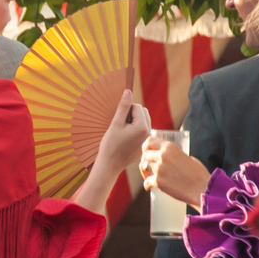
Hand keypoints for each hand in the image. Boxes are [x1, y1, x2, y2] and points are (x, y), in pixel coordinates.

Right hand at [72, 90, 152, 213]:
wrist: (110, 165)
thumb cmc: (110, 145)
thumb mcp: (115, 124)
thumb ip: (123, 107)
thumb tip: (128, 91)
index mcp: (142, 127)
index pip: (137, 107)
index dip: (125, 110)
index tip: (118, 122)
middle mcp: (149, 132)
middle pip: (143, 112)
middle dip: (131, 114)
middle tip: (120, 125)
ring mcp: (148, 139)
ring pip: (143, 120)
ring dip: (133, 120)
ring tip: (122, 131)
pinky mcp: (145, 143)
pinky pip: (142, 129)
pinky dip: (134, 129)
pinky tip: (125, 138)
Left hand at [141, 139, 210, 207]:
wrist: (202, 189)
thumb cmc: (199, 175)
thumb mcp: (189, 158)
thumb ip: (177, 155)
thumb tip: (172, 158)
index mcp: (170, 147)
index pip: (150, 141)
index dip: (145, 147)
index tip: (146, 152)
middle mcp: (163, 155)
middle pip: (145, 155)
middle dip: (145, 161)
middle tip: (147, 167)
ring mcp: (159, 168)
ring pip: (144, 167)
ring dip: (145, 172)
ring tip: (149, 177)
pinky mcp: (158, 181)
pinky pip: (146, 181)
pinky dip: (147, 185)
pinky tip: (149, 187)